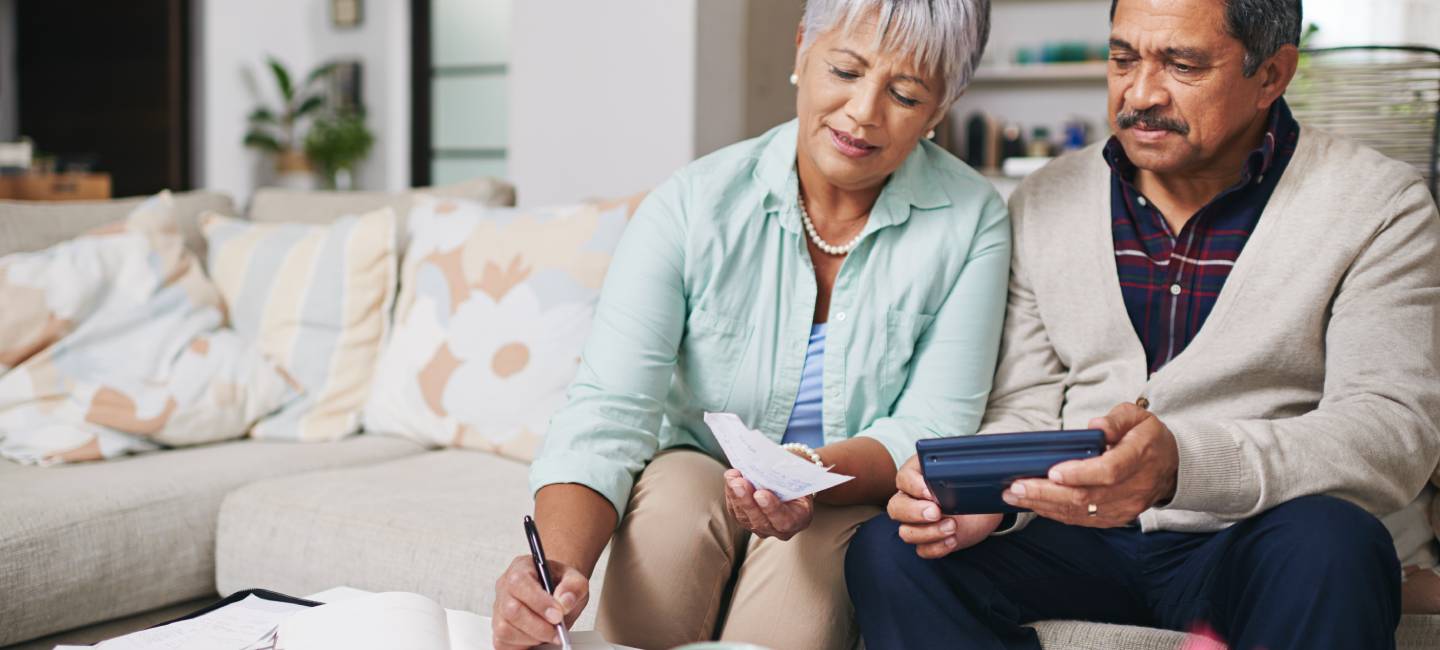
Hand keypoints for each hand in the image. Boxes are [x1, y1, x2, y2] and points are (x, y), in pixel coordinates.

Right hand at [492, 554, 588, 649]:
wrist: (556, 593)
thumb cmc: (560, 584)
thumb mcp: (575, 579)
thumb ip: (574, 587)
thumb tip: (564, 602)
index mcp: (521, 568)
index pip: (519, 582)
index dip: (538, 601)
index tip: (557, 615)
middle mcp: (505, 587)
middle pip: (511, 609)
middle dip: (538, 625)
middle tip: (557, 630)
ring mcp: (499, 609)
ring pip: (505, 629)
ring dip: (531, 636)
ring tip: (548, 632)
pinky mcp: (498, 628)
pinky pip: (502, 642)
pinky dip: (522, 644)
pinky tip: (537, 638)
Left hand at [724, 469, 813, 539]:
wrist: (793, 486)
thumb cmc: (800, 480)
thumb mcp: (801, 478)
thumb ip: (790, 476)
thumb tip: (770, 463)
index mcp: (799, 520)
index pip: (784, 520)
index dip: (771, 508)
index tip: (761, 494)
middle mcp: (779, 530)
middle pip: (759, 521)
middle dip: (747, 501)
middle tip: (739, 484)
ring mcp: (762, 528)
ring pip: (744, 517)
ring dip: (735, 495)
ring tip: (732, 478)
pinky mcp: (746, 522)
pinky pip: (735, 511)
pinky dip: (731, 494)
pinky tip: (730, 479)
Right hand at [888, 454, 1001, 557]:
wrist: (984, 507)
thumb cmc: (970, 484)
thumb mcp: (966, 472)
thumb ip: (960, 468)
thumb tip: (963, 471)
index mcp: (916, 477)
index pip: (903, 478)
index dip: (913, 486)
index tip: (930, 491)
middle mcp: (911, 500)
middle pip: (896, 508)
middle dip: (915, 512)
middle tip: (936, 512)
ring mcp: (917, 523)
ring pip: (906, 532)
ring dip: (928, 532)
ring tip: (952, 527)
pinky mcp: (929, 541)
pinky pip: (922, 550)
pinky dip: (937, 547)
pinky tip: (953, 540)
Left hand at [1002, 402, 1178, 526]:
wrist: (1170, 467)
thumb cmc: (1147, 437)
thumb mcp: (1136, 416)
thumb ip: (1116, 419)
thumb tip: (1095, 427)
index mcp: (1139, 456)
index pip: (1108, 471)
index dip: (1079, 474)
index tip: (1052, 472)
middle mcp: (1133, 487)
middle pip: (1087, 496)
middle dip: (1046, 493)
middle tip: (1016, 487)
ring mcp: (1125, 507)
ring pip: (1081, 512)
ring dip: (1044, 505)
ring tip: (1015, 496)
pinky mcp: (1116, 518)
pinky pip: (1083, 520)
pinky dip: (1056, 514)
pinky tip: (1035, 505)